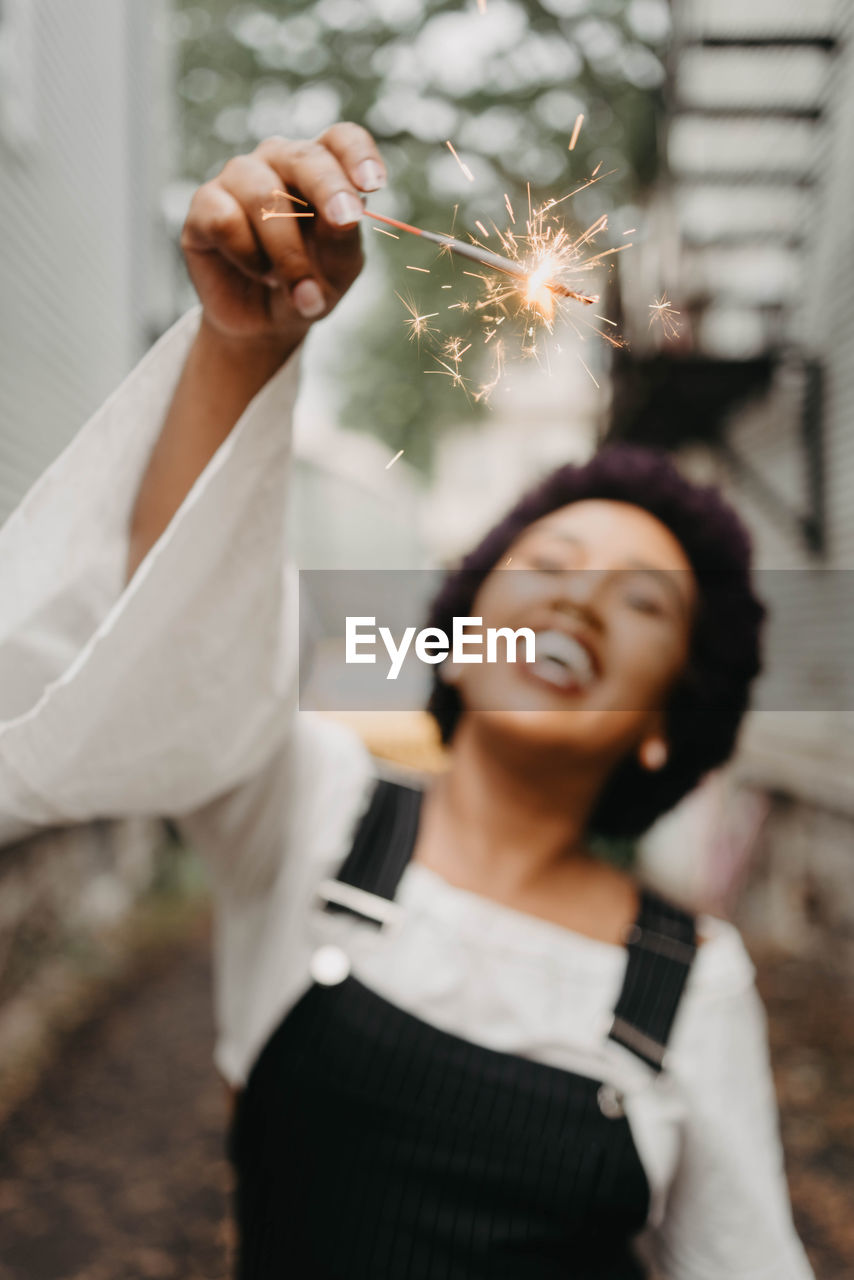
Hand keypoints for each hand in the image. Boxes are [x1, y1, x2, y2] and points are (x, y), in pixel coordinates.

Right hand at [181, 122, 385, 354]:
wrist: (265, 322)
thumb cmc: (310, 283)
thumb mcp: (338, 268)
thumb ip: (342, 239)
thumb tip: (343, 218)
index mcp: (321, 166)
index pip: (342, 139)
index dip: (358, 154)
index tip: (373, 183)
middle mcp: (278, 160)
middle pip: (304, 157)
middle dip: (328, 190)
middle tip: (344, 222)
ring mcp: (238, 177)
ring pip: (263, 196)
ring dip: (287, 252)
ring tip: (299, 289)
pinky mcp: (204, 204)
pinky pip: (226, 220)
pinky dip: (248, 255)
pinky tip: (258, 272)